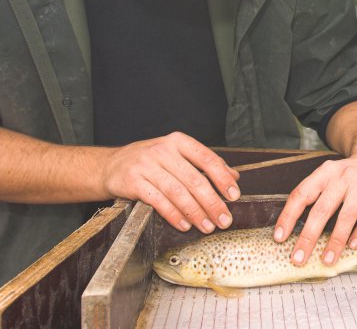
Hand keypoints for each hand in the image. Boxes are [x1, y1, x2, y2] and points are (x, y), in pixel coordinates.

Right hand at [101, 132, 239, 233]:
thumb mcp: (177, 155)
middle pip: (194, 180)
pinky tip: (184, 225)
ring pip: (177, 192)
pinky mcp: (133, 182)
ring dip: (195, 213)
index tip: (234, 195)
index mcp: (178, 142)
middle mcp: (163, 151)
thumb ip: (204, 164)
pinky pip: (158, 201)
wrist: (110, 165)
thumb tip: (234, 176)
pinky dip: (173, 215)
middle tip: (224, 219)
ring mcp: (146, 165)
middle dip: (212, 203)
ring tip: (207, 226)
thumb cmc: (150, 161)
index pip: (207, 158)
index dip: (222, 178)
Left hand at [273, 152, 356, 266]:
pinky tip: (353, 245)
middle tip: (299, 258)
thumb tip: (294, 231)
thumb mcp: (328, 177)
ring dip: (336, 240)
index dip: (288, 216)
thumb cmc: (348, 175)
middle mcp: (342, 175)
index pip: (301, 194)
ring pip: (347, 214)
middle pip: (322, 209)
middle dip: (309, 236)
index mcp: (324, 172)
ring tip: (327, 259)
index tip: (279, 238)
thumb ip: (315, 197)